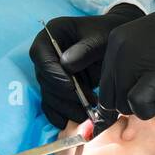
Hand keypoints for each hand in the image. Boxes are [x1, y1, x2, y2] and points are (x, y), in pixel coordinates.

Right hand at [29, 4, 144, 127]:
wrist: (114, 43)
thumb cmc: (108, 35)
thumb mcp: (101, 37)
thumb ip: (86, 49)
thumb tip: (66, 64)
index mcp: (52, 33)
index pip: (40, 54)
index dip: (52, 73)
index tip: (71, 86)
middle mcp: (46, 53)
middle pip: (44, 78)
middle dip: (64, 95)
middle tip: (86, 104)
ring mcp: (50, 71)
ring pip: (49, 94)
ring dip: (66, 108)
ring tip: (88, 114)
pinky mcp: (56, 87)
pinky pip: (52, 104)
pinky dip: (62, 115)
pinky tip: (77, 120)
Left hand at [96, 0, 154, 119]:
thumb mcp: (147, 45)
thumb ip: (130, 65)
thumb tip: (124, 99)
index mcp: (114, 41)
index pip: (104, 82)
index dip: (119, 95)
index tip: (136, 96)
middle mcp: (117, 51)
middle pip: (108, 97)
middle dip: (128, 104)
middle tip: (150, 95)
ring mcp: (131, 62)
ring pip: (121, 104)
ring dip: (140, 107)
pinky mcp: (150, 73)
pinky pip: (137, 105)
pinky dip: (149, 109)